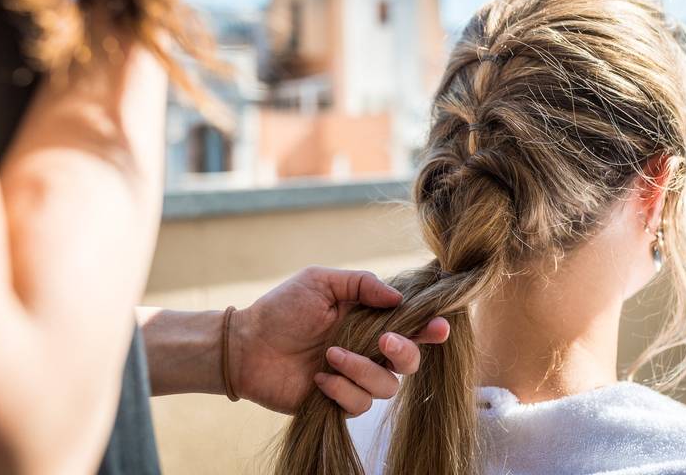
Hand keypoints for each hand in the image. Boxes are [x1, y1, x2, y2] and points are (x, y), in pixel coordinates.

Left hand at [229, 266, 449, 415]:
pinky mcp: (337, 401)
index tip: (438, 327)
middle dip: (404, 352)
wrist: (247, 346)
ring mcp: (353, 377)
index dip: (430, 328)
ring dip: (362, 370)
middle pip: (408, 361)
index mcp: (367, 319)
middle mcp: (366, 350)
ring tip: (330, 355)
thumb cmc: (281, 309)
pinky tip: (318, 378)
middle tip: (383, 341)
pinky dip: (341, 390)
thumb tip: (398, 298)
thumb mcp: (320, 282)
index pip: (409, 325)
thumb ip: (361, 284)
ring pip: (386, 386)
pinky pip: (359, 404)